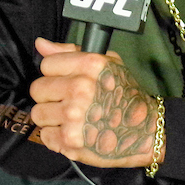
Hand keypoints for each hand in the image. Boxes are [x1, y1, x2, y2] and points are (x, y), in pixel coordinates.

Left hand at [29, 37, 163, 167]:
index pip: (46, 64)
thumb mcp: (107, 63)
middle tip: (69, 101)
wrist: (146, 131)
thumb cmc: (127, 97)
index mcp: (90, 65)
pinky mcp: (70, 141)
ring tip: (72, 118)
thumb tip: (41, 44)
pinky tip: (75, 131)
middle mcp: (80, 89)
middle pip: (38, 89)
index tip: (66, 81)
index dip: (56, 73)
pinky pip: (45, 135)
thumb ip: (71, 52)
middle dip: (51, 95)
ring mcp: (74, 116)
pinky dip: (57, 137)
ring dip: (52, 117)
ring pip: (38, 114)